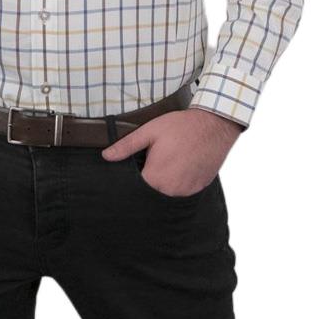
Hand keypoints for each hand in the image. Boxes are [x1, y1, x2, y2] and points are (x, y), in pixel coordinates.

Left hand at [100, 107, 241, 195]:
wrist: (213, 125)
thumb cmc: (180, 126)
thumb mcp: (150, 131)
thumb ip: (127, 146)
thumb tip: (106, 156)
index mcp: (156, 177)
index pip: (136, 189)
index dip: (132, 180)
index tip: (136, 168)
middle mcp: (171, 190)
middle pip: (152, 192)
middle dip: (149, 180)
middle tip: (153, 161)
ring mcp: (187, 190)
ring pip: (167, 193)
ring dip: (164, 183)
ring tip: (168, 162)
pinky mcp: (199, 188)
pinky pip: (183, 191)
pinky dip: (179, 182)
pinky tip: (180, 166)